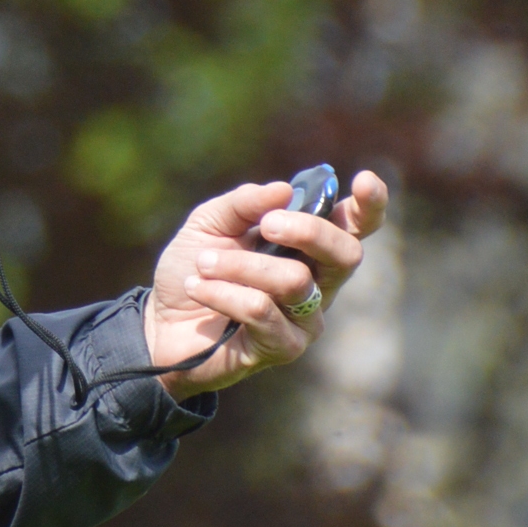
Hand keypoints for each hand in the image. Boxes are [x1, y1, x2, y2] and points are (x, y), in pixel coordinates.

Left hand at [142, 169, 386, 398]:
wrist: (159, 320)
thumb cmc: (194, 268)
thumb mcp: (210, 223)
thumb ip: (244, 204)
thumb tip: (283, 190)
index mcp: (308, 246)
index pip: (354, 226)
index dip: (369, 205)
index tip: (363, 179)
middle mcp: (318, 281)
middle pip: (346, 254)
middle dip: (308, 231)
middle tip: (267, 226)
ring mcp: (306, 318)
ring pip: (295, 280)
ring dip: (241, 265)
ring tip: (204, 263)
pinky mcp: (284, 347)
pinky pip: (262, 311)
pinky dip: (224, 293)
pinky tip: (198, 288)